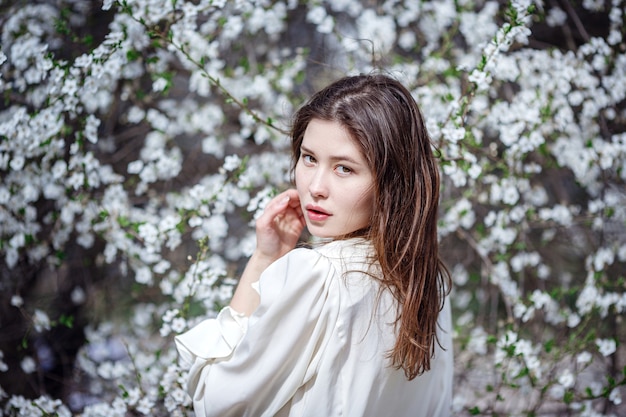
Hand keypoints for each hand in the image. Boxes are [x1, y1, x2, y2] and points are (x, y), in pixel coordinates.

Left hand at [230, 189, 304, 315]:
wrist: (271, 258)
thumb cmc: (264, 242)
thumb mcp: (263, 224)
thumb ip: (272, 211)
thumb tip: (285, 200)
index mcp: (274, 207)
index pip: (286, 195)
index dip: (295, 193)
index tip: (303, 195)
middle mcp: (284, 210)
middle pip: (297, 199)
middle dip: (305, 198)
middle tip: (313, 200)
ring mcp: (292, 217)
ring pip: (303, 206)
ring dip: (310, 205)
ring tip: (317, 206)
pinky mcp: (299, 225)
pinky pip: (307, 216)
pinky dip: (312, 214)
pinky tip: (316, 215)